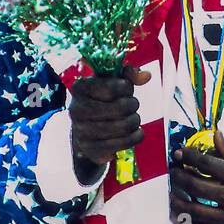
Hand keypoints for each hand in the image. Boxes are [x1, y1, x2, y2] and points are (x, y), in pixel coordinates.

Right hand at [69, 65, 150, 184]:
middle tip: (131, 105)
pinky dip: (136, 136)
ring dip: (135, 120)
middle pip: (121, 107)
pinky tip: (135, 131)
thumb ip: (129, 74)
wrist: (87, 130)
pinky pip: (126, 142)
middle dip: (133, 104)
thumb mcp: (111, 81)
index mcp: (80, 88)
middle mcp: (77, 109)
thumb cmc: (102, 100)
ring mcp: (82, 131)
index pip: (112, 87)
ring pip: (125, 126)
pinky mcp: (92, 149)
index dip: (127, 87)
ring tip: (132, 118)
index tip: (126, 89)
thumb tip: (146, 76)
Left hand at [170, 129, 223, 223]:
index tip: (180, 152)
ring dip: (177, 203)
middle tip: (172, 172)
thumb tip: (216, 136)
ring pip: (195, 213)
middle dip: (179, 177)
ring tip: (170, 196)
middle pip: (195, 187)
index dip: (188, 156)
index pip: (206, 164)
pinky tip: (184, 221)